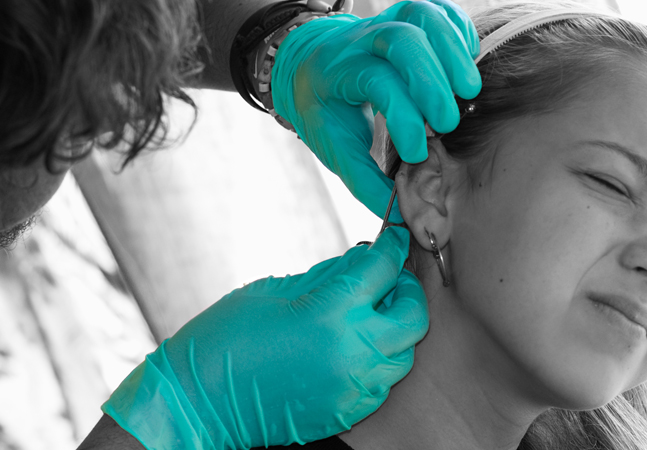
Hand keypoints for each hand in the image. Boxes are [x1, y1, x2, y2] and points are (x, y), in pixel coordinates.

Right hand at [101, 227, 427, 448]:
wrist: (199, 402)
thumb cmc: (225, 339)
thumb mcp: (274, 291)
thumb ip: (326, 275)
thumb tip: (361, 259)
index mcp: (330, 313)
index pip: (382, 269)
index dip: (392, 247)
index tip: (393, 238)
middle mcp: (352, 352)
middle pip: (414, 315)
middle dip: (407, 288)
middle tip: (390, 276)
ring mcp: (353, 387)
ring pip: (405, 352)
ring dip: (396, 327)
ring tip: (372, 312)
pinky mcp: (347, 411)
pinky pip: (383, 382)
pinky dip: (379, 358)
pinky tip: (356, 345)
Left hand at [272, 0, 480, 221]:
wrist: (307, 63)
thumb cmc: (322, 108)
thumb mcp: (334, 147)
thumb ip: (366, 181)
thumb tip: (403, 217)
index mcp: (336, 72)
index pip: (377, 84)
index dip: (404, 117)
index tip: (419, 152)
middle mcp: (360, 40)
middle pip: (401, 40)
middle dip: (431, 80)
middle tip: (449, 120)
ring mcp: (385, 22)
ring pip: (422, 15)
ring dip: (451, 50)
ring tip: (469, 90)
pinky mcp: (406, 18)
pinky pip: (437, 10)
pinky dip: (457, 32)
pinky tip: (467, 61)